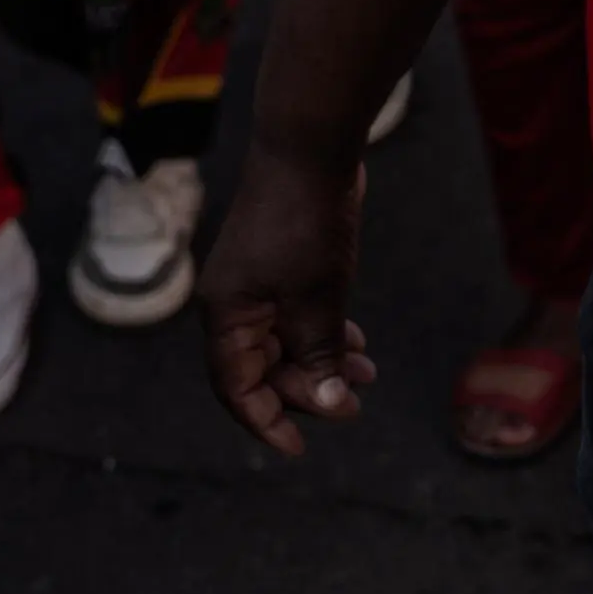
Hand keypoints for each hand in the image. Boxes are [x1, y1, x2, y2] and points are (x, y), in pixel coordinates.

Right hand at [196, 142, 377, 456]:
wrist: (310, 147)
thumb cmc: (305, 223)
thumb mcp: (317, 300)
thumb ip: (319, 357)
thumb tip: (330, 407)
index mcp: (225, 316)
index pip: (236, 389)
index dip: (267, 421)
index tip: (301, 446)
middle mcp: (233, 304)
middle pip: (262, 370)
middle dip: (307, 391)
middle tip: (354, 404)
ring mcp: (255, 283)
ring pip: (284, 342)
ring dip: (322, 363)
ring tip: (367, 375)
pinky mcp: (279, 265)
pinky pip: (296, 315)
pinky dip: (324, 333)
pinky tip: (357, 342)